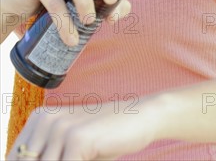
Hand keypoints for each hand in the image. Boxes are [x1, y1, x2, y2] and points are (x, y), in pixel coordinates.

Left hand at [6, 96, 158, 159]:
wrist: (142, 116)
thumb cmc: (105, 139)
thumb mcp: (70, 152)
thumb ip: (49, 158)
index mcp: (38, 120)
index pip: (17, 158)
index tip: (60, 158)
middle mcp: (44, 120)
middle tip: (79, 157)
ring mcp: (60, 128)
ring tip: (88, 157)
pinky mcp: (77, 138)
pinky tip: (95, 158)